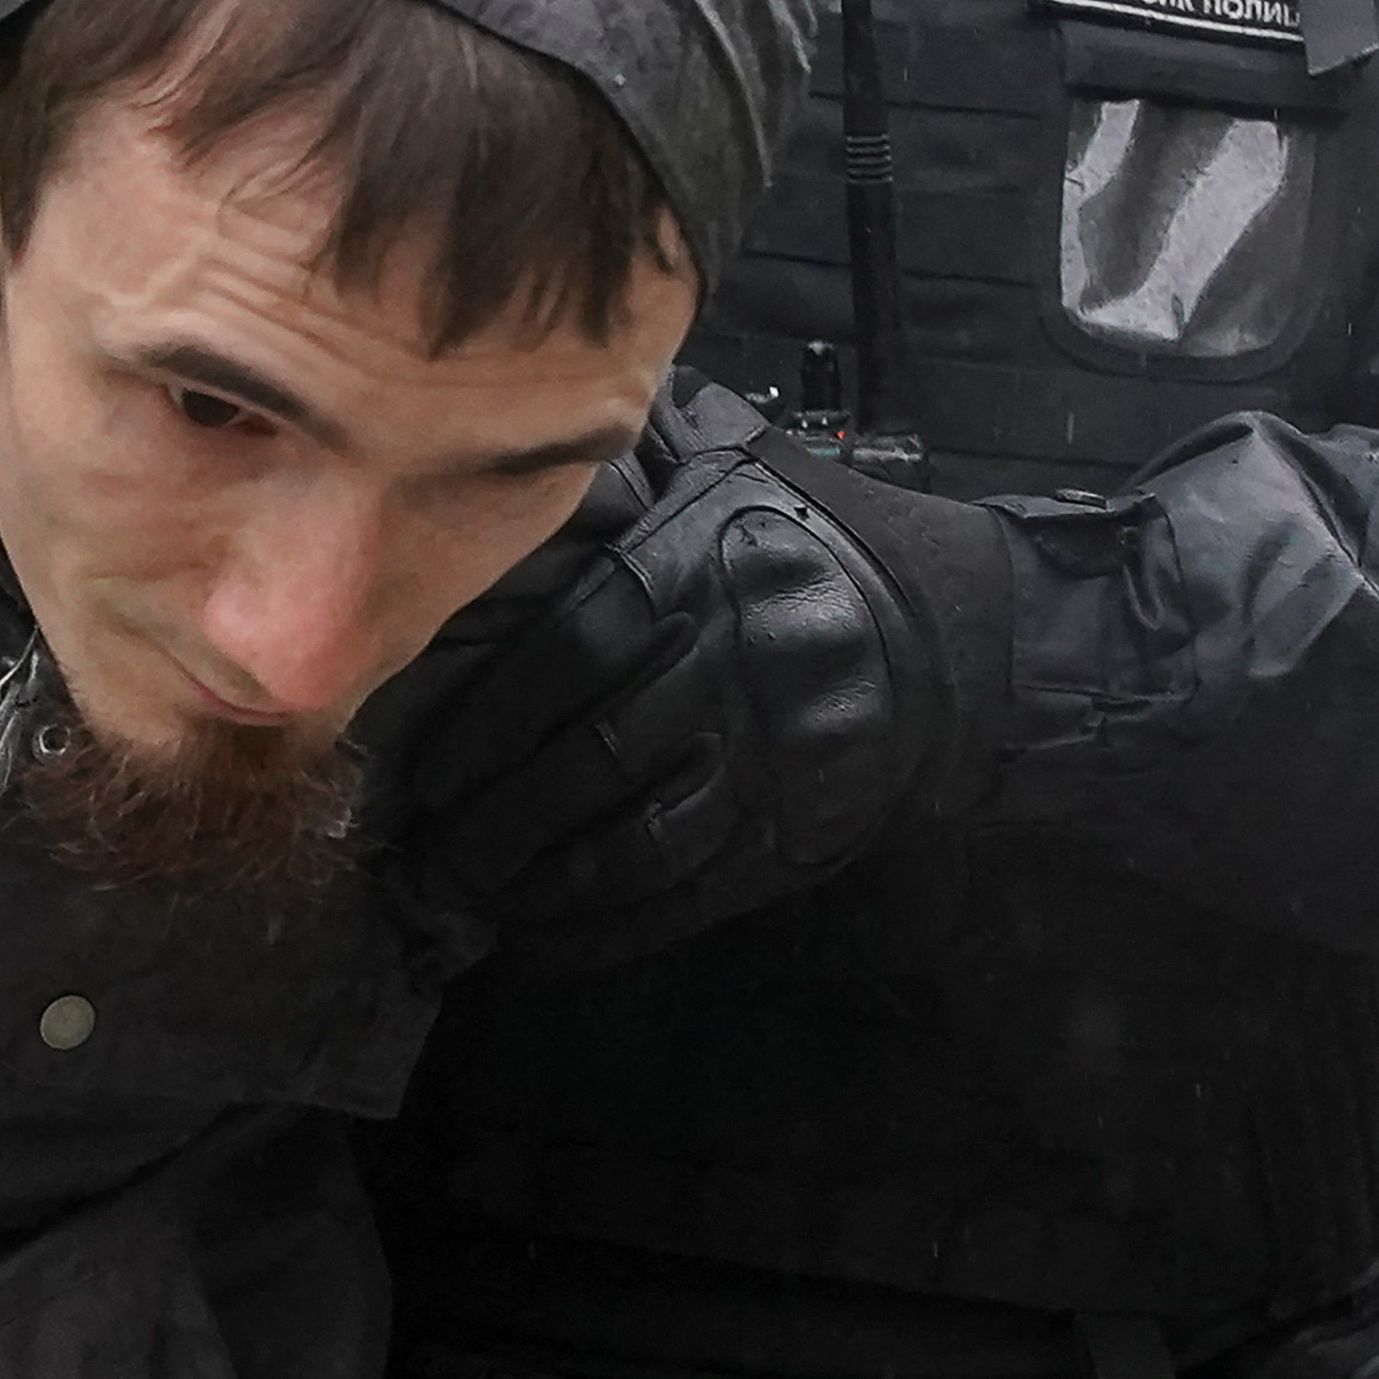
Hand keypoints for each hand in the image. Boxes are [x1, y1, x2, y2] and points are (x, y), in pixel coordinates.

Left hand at [399, 388, 1021, 970]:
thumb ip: (623, 460)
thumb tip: (506, 438)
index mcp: (705, 570)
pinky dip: (610, 927)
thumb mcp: (726, 463)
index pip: (573, 652)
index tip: (427, 769)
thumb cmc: (806, 540)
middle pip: (593, 759)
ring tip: (471, 897)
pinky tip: (543, 940)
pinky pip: (691, 890)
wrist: (951, 637)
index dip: (490, 721)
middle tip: (426, 854)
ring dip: (540, 880)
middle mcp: (737, 667)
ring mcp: (773, 759)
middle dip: (496, 820)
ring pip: (638, 839)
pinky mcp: (800, 831)